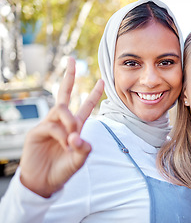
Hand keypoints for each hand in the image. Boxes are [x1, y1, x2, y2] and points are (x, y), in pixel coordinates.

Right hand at [19, 57, 103, 197]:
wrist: (44, 182)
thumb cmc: (62, 170)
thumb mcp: (79, 160)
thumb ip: (83, 149)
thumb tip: (77, 136)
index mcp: (74, 126)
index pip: (85, 106)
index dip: (93, 94)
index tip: (102, 81)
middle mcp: (61, 122)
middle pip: (64, 94)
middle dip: (69, 76)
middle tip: (72, 60)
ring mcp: (48, 125)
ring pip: (61, 109)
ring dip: (70, 122)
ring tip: (72, 139)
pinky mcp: (37, 132)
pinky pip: (53, 126)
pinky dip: (61, 134)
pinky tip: (64, 144)